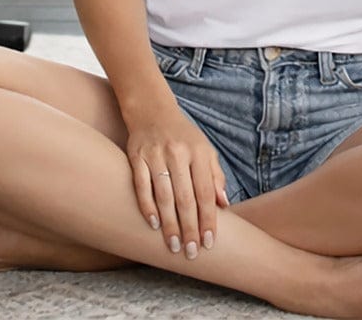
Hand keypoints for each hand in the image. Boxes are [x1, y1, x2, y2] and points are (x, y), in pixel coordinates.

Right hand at [125, 102, 228, 258]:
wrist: (153, 111)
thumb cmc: (183, 136)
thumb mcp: (205, 150)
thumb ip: (215, 177)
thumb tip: (224, 205)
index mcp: (199, 152)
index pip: (206, 192)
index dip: (208, 219)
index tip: (210, 242)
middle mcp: (179, 153)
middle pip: (186, 198)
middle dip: (189, 228)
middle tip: (191, 252)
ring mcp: (156, 155)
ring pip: (164, 196)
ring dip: (169, 224)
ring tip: (173, 245)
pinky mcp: (137, 156)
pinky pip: (142, 186)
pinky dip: (147, 207)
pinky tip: (153, 225)